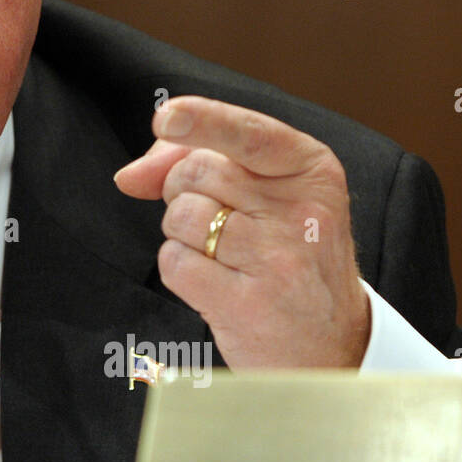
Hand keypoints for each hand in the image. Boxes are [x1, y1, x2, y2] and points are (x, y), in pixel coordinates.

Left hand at [113, 95, 369, 367]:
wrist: (330, 344)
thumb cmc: (285, 256)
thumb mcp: (267, 196)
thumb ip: (200, 161)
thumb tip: (131, 175)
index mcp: (313, 170)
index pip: (248, 133)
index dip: (201, 120)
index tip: (166, 118)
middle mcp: (304, 210)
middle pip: (196, 170)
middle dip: (184, 189)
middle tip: (220, 221)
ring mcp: (278, 258)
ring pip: (181, 215)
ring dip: (183, 233)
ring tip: (224, 255)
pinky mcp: (248, 303)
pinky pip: (174, 261)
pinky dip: (180, 269)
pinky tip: (216, 284)